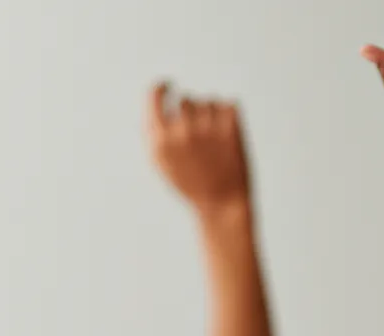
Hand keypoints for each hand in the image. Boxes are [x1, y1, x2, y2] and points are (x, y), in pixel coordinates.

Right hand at [147, 85, 251, 213]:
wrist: (222, 202)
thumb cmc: (189, 182)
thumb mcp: (162, 162)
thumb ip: (154, 132)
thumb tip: (153, 102)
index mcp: (160, 140)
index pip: (154, 95)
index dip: (161, 87)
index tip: (168, 84)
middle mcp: (181, 130)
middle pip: (185, 98)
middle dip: (191, 111)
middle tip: (199, 137)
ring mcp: (206, 126)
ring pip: (208, 101)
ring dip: (210, 114)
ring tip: (213, 143)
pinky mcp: (230, 125)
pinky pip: (228, 104)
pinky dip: (228, 117)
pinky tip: (227, 140)